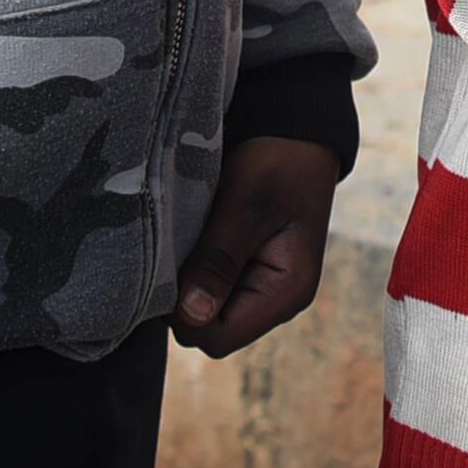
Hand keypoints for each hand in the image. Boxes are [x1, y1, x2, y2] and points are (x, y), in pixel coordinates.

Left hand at [174, 137, 336, 355]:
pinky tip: (192, 239)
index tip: (171, 269)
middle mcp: (275, 301)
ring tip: (187, 238)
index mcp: (286, 293)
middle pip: (208, 330)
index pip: (218, 338)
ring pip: (202, 310)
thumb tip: (191, 314)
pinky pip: (206, 288)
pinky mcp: (244, 272)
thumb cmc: (278, 161)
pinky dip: (192, 269)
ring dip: (186, 281)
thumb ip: (218, 260)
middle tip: (176, 248)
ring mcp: (259, 288)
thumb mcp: (245, 205)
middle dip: (183, 298)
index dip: (185, 314)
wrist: (295, 130)